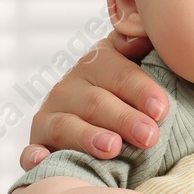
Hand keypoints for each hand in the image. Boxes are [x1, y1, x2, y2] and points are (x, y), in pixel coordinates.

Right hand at [19, 30, 167, 171]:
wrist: (106, 125)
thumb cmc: (136, 101)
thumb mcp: (143, 67)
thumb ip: (144, 47)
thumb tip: (141, 34)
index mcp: (99, 62)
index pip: (120, 75)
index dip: (141, 91)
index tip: (161, 110)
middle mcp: (70, 86)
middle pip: (96, 102)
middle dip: (123, 119)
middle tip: (148, 136)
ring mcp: (50, 114)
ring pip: (66, 126)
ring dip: (88, 137)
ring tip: (112, 148)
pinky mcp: (39, 143)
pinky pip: (33, 150)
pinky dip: (35, 156)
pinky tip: (42, 159)